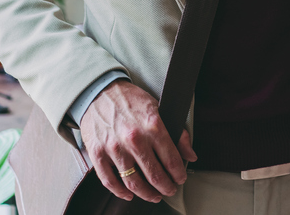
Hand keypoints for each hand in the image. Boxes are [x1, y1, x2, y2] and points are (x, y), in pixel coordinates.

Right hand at [78, 80, 197, 202]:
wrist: (99, 92)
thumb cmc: (131, 100)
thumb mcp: (159, 108)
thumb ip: (177, 134)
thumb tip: (191, 155)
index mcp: (153, 126)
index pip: (171, 159)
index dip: (178, 173)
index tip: (181, 179)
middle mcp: (134, 139)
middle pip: (154, 175)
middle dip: (166, 187)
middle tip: (170, 190)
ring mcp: (114, 148)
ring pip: (133, 182)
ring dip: (146, 194)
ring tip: (154, 196)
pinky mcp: (98, 154)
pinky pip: (109, 181)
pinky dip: (120, 192)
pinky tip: (130, 195)